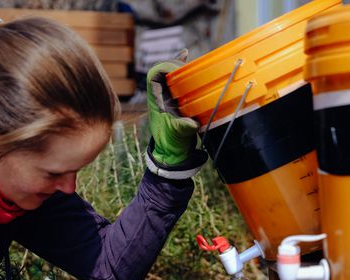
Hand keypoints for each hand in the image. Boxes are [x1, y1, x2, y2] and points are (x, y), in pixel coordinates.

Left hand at [145, 56, 207, 179]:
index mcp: (155, 99)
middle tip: (191, 67)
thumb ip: (183, 128)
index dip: (166, 67)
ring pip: (173, 75)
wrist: (173, 153)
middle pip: (165, 70)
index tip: (180, 70)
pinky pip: (180, 81)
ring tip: (194, 63)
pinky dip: (184, 69)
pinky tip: (187, 55)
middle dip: (177, 65)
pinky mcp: (178, 101)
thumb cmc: (171, 144)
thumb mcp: (177, 135)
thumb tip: (192, 124)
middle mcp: (161, 95)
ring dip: (183, 67)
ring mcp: (169, 97)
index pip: (155, 74)